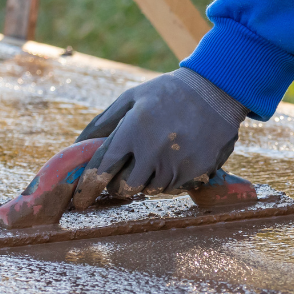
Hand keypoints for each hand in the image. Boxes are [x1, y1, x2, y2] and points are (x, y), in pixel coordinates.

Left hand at [71, 68, 247, 209]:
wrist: (216, 92)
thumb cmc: (167, 93)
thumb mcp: (131, 98)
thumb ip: (103, 123)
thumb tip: (77, 145)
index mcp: (131, 131)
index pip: (101, 170)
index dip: (87, 188)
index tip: (80, 200)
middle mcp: (152, 152)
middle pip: (125, 188)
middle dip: (119, 186)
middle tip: (122, 177)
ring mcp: (176, 165)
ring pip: (151, 189)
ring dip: (147, 179)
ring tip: (155, 158)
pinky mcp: (196, 172)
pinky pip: (174, 186)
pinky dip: (169, 177)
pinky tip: (175, 157)